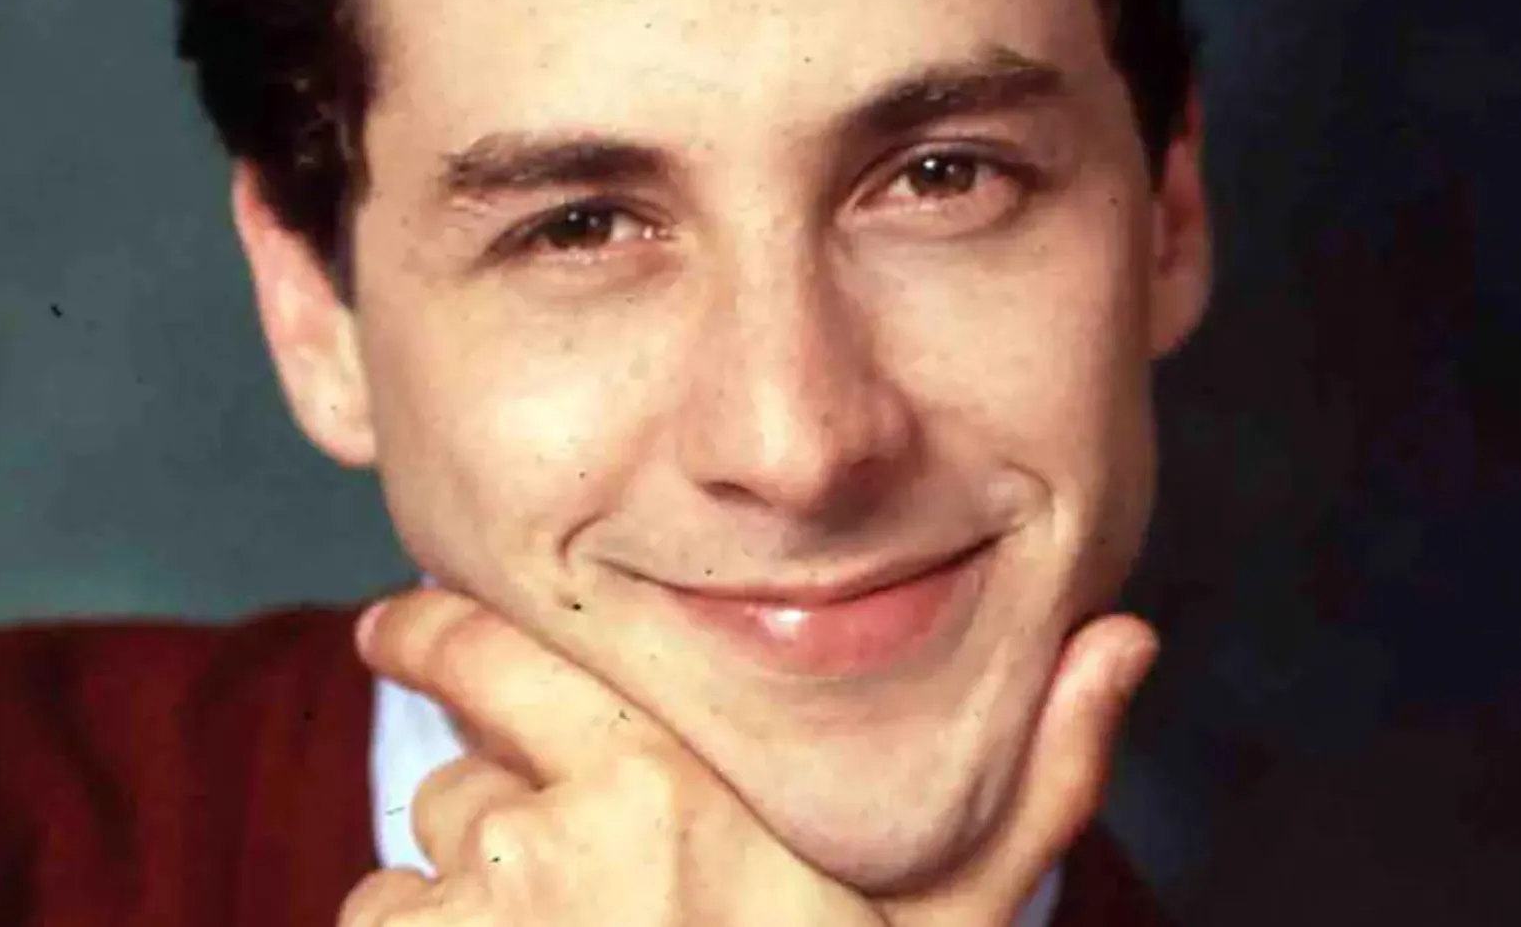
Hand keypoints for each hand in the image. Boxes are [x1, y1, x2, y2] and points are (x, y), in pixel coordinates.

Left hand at [337, 587, 1156, 926]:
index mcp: (670, 783)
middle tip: (590, 894)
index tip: (392, 622)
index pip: (497, 655)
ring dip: (458, 911)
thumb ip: (1040, 774)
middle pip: (463, 776)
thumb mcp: (955, 921)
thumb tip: (1128, 638)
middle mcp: (551, 837)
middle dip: (504, 817)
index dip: (435, 629)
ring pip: (412, 874)